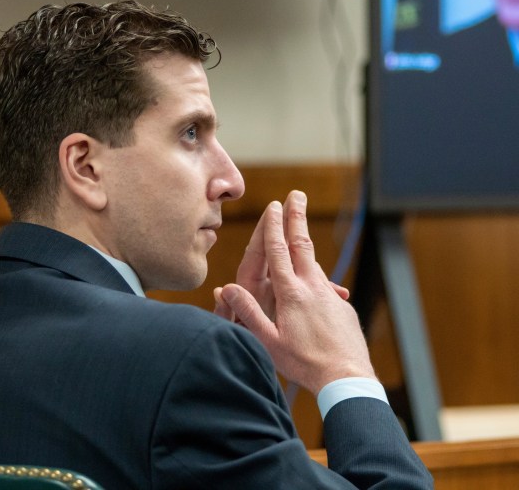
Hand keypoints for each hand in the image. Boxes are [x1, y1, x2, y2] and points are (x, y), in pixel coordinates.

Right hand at [214, 190, 375, 394]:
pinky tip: (314, 276)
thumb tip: (225, 287)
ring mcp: (328, 295)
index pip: (279, 251)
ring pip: (314, 259)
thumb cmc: (304, 363)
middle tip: (296, 195)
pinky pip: (325, 283)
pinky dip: (316, 271)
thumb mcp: (268, 342)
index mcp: (290, 293)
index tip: (273, 206)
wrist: (347, 377)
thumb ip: (247, 312)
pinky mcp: (341, 305)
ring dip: (306, 237)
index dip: (274, 226)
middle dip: (297, 217)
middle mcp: (311, 286)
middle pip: (302, 244)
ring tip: (301, 223)